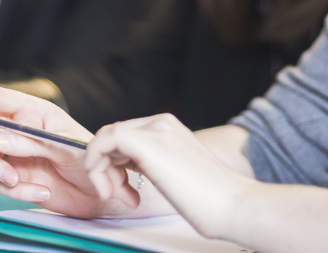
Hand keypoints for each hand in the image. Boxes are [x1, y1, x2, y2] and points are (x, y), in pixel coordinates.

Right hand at [0, 85, 134, 218]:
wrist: (102, 194)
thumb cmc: (90, 160)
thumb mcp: (66, 146)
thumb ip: (31, 141)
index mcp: (33, 112)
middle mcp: (19, 131)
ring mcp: (15, 155)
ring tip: (18, 179)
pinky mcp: (17, 179)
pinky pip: (1, 184)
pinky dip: (18, 191)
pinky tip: (42, 192)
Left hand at [86, 114, 250, 238]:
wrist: (232, 204)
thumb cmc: (210, 199)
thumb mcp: (175, 172)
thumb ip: (154, 163)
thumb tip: (130, 169)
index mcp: (169, 128)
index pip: (124, 136)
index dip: (114, 164)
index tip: (123, 191)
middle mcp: (161, 123)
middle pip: (112, 137)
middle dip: (107, 168)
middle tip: (118, 195)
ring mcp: (155, 130)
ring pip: (105, 139)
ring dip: (102, 170)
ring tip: (118, 196)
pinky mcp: (147, 143)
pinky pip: (103, 141)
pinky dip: (96, 164)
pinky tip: (108, 187)